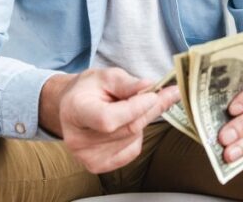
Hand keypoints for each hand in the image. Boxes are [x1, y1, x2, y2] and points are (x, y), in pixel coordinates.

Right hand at [53, 68, 180, 173]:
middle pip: (127, 129)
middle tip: (169, 93)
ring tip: (130, 108)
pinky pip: (132, 150)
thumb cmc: (90, 89)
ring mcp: (87, 157)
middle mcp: (77, 140)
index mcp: (75, 111)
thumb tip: (150, 86)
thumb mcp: (106, 76)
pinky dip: (137, 136)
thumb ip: (127, 83)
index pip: (108, 119)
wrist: (73, 106)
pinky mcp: (98, 166)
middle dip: (150, 110)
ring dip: (143, 120)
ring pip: (133, 139)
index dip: (135, 108)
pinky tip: (125, 124)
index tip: (154, 94)